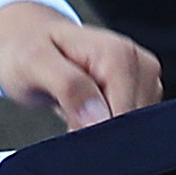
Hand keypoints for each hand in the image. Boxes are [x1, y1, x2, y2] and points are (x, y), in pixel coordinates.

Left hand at [0, 4, 161, 131]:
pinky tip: (87, 115)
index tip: (71, 128)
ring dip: (103, 133)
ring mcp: (146, 80)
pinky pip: (132, 127)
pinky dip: (108, 130)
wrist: (30, 41)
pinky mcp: (143, 94)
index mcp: (119, 54)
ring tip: (75, 112)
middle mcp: (141, 64)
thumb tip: (98, 118)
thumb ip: (68, 86)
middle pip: (133, 124)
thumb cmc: (29, 50)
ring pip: (134, 130)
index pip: (124, 114)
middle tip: (69, 119)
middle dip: (101, 134)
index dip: (98, 132)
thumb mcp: (34, 64)